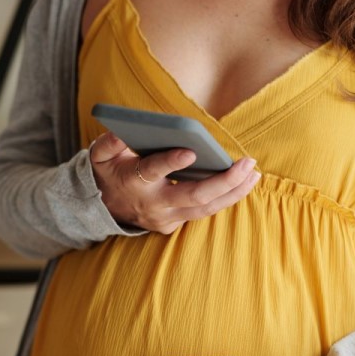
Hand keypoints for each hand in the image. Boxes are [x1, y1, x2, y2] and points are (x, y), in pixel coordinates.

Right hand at [89, 131, 260, 233]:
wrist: (101, 208)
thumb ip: (110, 142)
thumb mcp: (100, 154)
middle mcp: (152, 203)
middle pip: (193, 196)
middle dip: (224, 181)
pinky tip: (243, 184)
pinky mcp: (172, 224)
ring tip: (254, 174)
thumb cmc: (107, 172)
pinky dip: (224, 199)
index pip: (153, 171)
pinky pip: (202, 212)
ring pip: (205, 209)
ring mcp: (164, 218)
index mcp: (133, 181)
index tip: (191, 151)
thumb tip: (124, 131)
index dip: (171, 163)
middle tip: (247, 164)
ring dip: (233, 192)